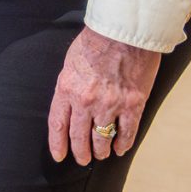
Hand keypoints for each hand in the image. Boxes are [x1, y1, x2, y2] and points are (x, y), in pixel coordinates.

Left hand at [47, 26, 164, 165]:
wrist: (123, 32)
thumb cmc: (95, 42)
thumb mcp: (70, 63)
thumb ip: (69, 85)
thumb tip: (71, 103)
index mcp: (66, 88)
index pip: (57, 124)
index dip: (58, 143)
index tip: (59, 156)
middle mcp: (86, 101)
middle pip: (79, 135)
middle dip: (80, 151)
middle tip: (82, 159)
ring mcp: (110, 104)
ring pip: (102, 137)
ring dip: (100, 150)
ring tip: (100, 154)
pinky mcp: (132, 104)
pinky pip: (127, 131)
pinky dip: (123, 143)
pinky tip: (120, 149)